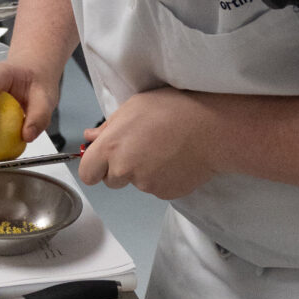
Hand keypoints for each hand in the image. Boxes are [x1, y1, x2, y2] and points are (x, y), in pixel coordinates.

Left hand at [78, 87, 217, 199]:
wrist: (211, 128)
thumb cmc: (174, 109)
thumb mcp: (135, 106)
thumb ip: (108, 126)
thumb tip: (91, 137)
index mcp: (112, 147)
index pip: (87, 174)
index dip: (96, 166)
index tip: (106, 158)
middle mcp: (125, 170)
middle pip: (111, 180)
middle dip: (121, 168)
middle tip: (141, 147)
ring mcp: (146, 185)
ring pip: (137, 182)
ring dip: (145, 171)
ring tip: (165, 148)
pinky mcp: (165, 193)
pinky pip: (157, 187)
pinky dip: (163, 177)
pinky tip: (176, 158)